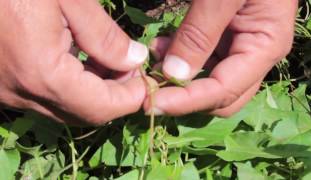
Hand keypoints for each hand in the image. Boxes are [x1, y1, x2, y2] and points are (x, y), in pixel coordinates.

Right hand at [0, 0, 149, 124]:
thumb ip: (104, 36)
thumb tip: (134, 61)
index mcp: (42, 73)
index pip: (101, 108)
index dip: (130, 98)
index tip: (145, 79)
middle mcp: (22, 93)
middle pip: (84, 113)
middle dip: (115, 96)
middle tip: (130, 68)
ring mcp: (7, 92)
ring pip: (66, 108)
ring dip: (94, 92)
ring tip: (110, 61)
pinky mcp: (1, 84)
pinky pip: (46, 97)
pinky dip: (72, 86)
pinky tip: (81, 61)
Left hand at [145, 0, 297, 116]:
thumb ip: (199, 34)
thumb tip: (174, 75)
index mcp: (265, 47)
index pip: (224, 91)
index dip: (187, 102)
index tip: (150, 102)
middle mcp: (256, 55)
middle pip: (221, 97)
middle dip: (185, 98)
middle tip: (149, 91)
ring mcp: (241, 47)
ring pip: (210, 82)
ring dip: (180, 80)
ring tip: (152, 64)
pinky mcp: (226, 37)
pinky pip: (204, 60)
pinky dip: (181, 60)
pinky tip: (162, 48)